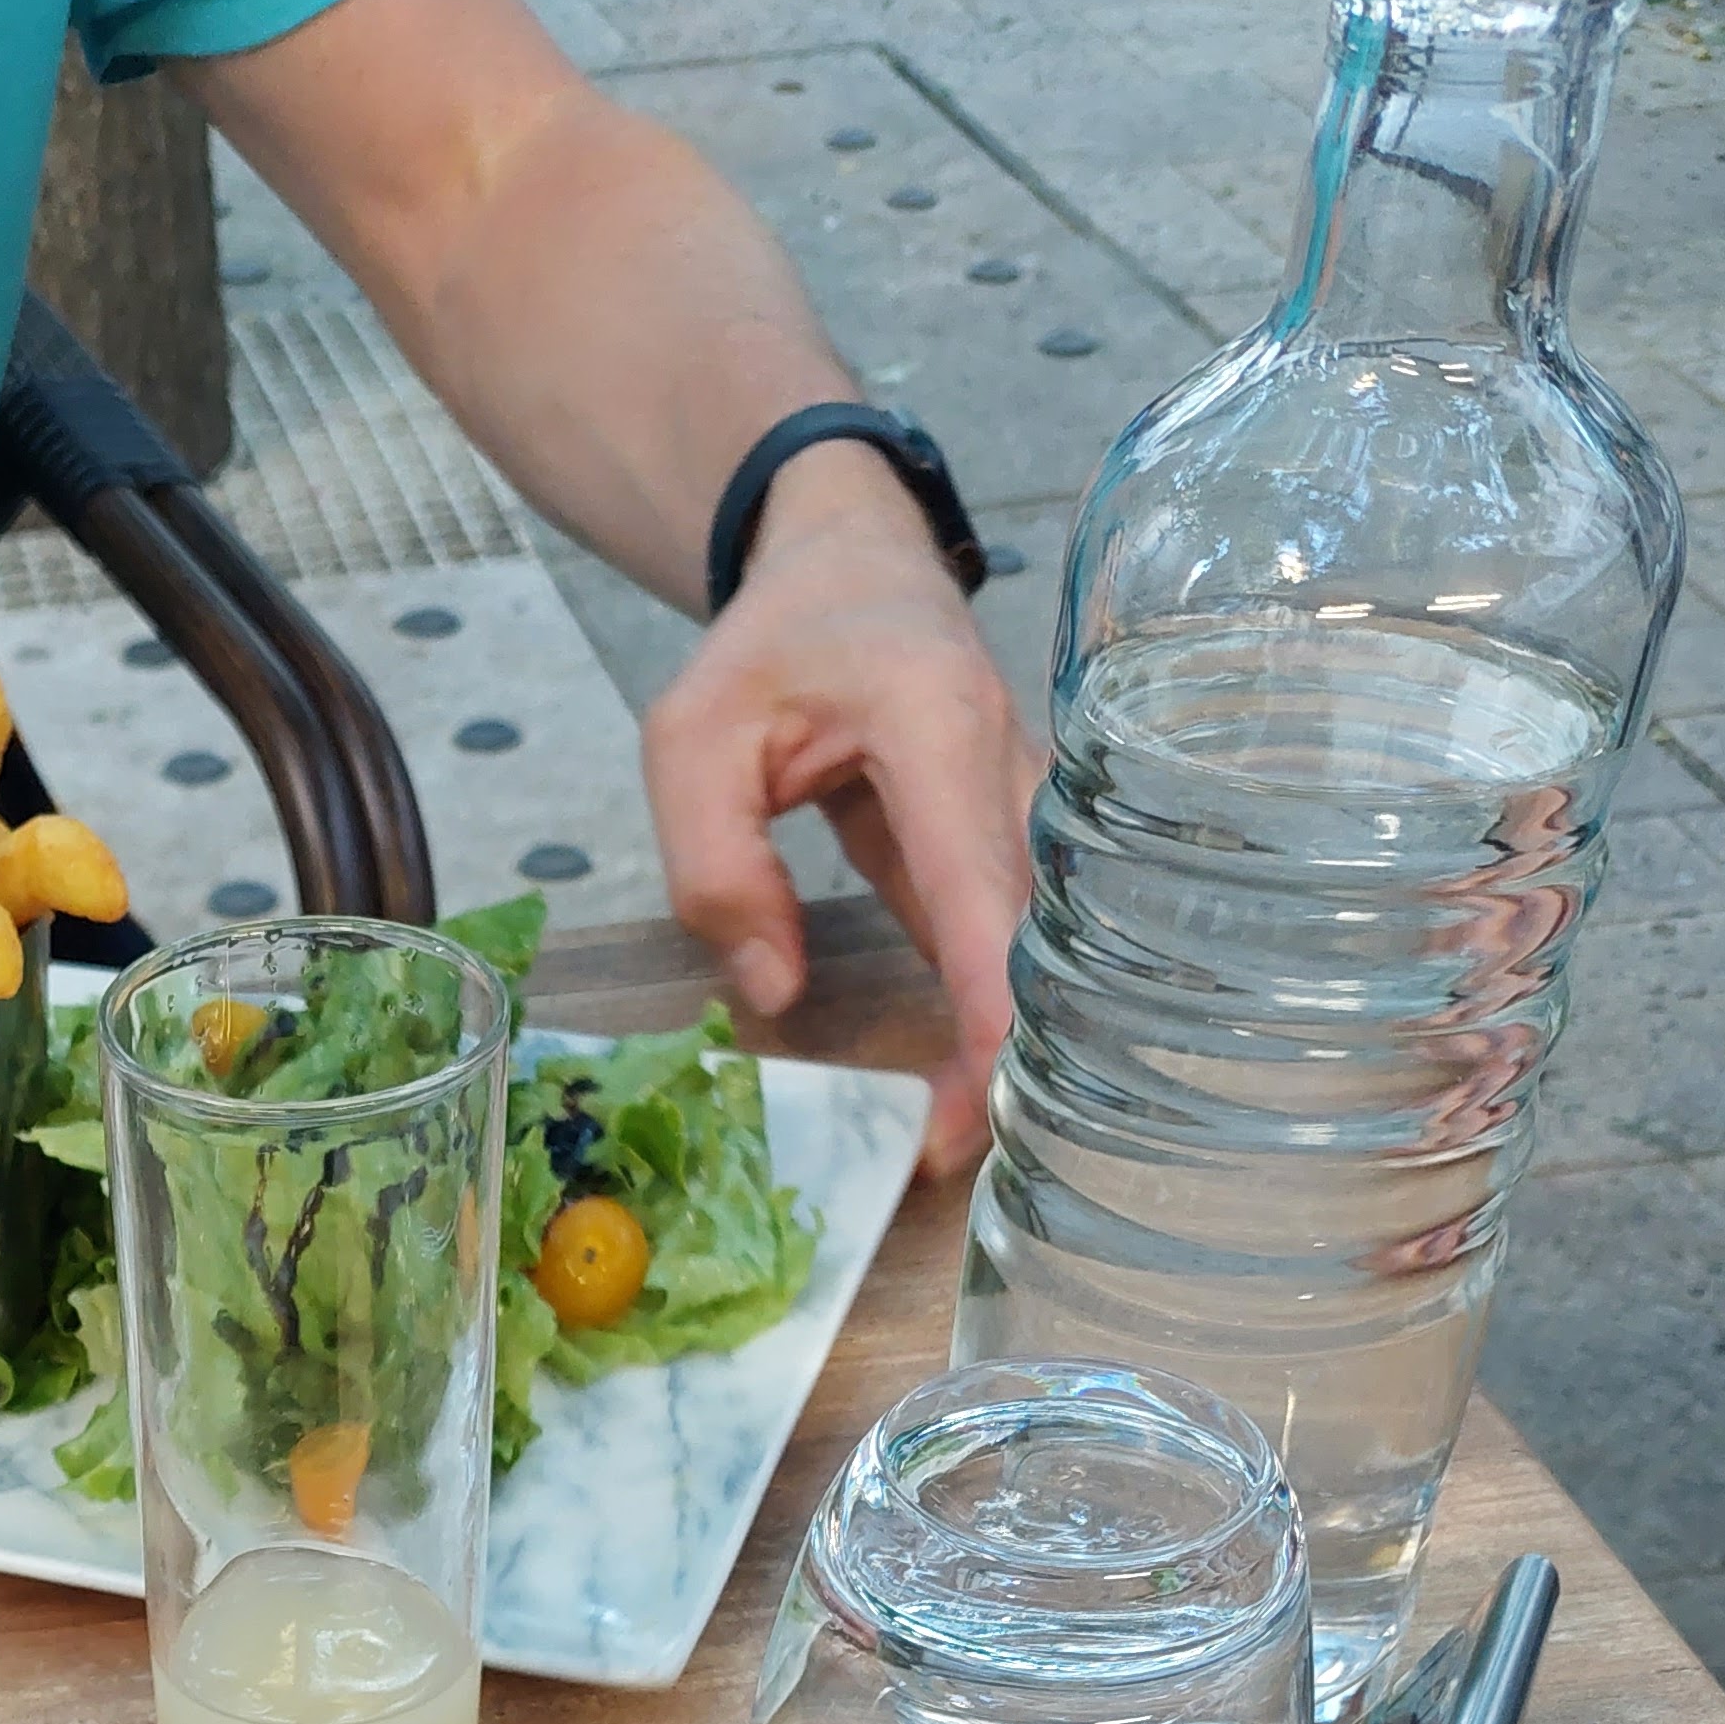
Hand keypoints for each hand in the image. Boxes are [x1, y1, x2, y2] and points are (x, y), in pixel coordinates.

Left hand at [639, 442, 1041, 1179]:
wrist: (853, 563)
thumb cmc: (772, 643)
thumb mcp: (691, 736)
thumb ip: (714, 865)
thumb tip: (772, 993)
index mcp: (936, 724)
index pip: (980, 885)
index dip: (989, 1005)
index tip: (979, 1103)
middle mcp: (1006, 770)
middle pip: (1026, 933)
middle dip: (999, 1055)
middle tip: (947, 1160)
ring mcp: (1018, 809)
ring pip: (1033, 944)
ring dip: (1001, 1047)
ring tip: (953, 1147)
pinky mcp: (1000, 847)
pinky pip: (1004, 941)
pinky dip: (987, 1017)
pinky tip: (960, 1096)